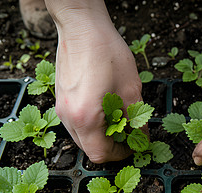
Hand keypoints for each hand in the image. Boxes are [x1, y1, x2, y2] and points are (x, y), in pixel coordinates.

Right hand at [45, 0, 141, 162]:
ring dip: (100, 136)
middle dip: (111, 147)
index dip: (120, 154)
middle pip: (88, 149)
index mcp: (85, 118)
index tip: (133, 146)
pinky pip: (75, 123)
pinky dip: (90, 125)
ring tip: (118, 121)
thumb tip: (142, 137)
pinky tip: (104, 109)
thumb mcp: (130, 89)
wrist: (81, 27)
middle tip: (129, 135)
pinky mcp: (60, 99)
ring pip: (81, 137)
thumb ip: (136, 119)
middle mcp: (68, 117)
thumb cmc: (106, 53)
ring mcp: (60, 109)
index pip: (100, 154)